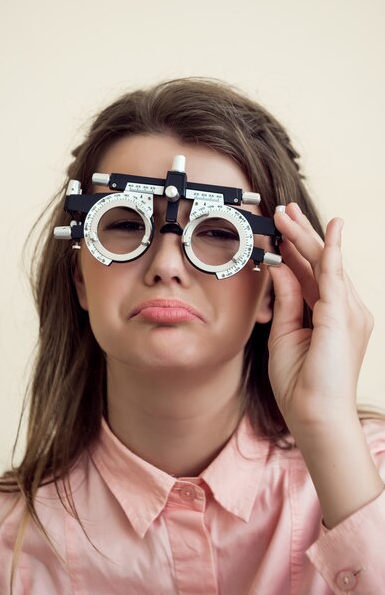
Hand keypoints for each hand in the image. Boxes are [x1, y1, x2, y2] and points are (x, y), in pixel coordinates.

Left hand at [267, 203, 373, 435]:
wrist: (314, 416)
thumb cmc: (300, 385)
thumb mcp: (285, 336)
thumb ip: (285, 301)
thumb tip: (279, 268)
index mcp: (328, 316)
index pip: (311, 274)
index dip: (295, 251)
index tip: (281, 231)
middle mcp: (343, 310)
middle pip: (320, 263)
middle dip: (301, 235)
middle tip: (285, 211)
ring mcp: (348, 311)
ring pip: (325, 263)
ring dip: (305, 236)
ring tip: (286, 214)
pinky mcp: (342, 315)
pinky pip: (334, 276)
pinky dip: (330, 250)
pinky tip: (328, 230)